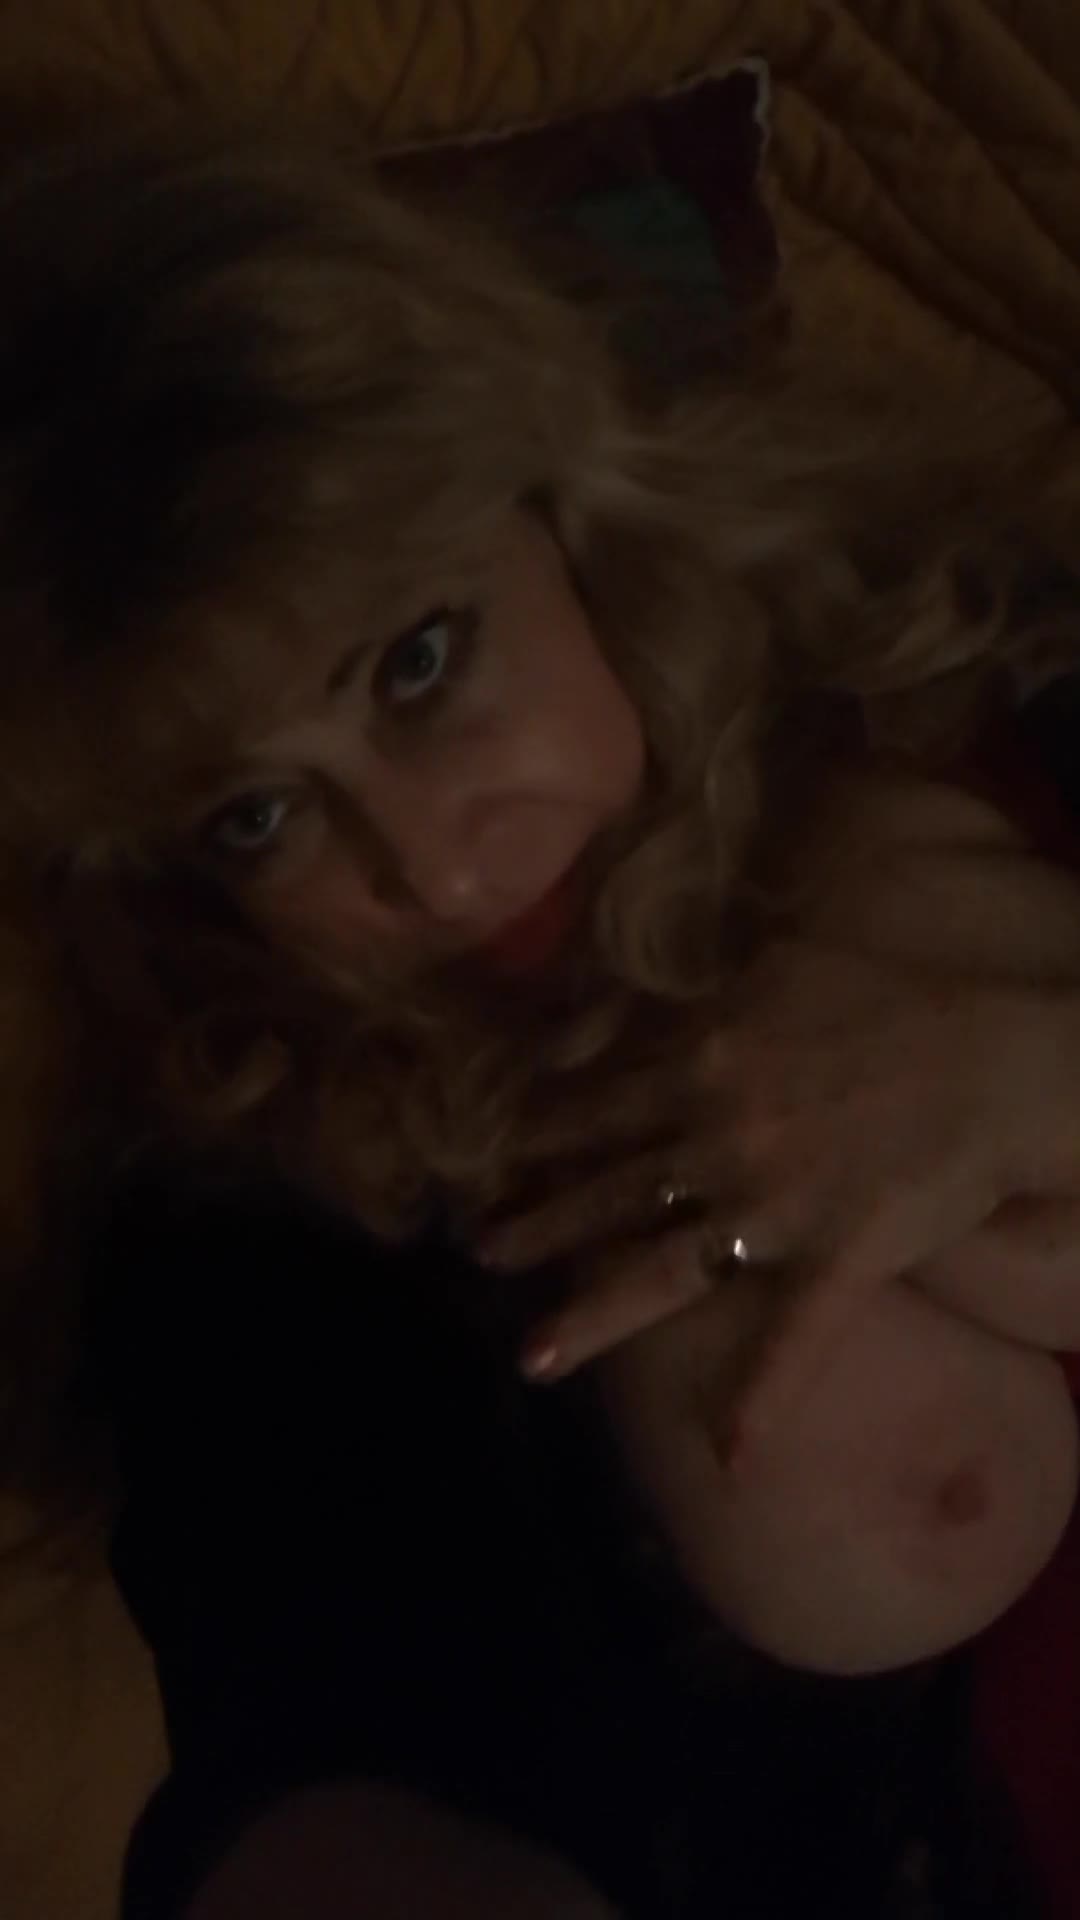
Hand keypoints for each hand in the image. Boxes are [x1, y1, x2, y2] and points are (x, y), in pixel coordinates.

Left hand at [481, 942, 1074, 1444]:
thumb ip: (698, 989)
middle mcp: (716, 1141)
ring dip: (591, 1316)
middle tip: (478, 1253)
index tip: (492, 1155)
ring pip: (659, 1270)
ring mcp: (771, 1210)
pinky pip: (792, 1344)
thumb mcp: (775, 957)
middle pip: (607, 1190)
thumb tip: (636, 1000)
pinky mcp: (835, 1262)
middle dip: (537, 1223)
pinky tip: (729, 1463)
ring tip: (528, 1359)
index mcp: (701, 1062)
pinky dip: (762, 1403)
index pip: (596, 1104)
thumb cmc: (892, 993)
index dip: (538, 1133)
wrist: (994, 1056)